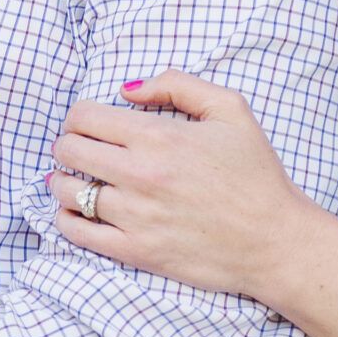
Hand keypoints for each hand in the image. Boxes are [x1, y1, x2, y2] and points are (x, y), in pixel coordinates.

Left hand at [46, 72, 329, 300]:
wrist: (275, 240)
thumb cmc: (256, 173)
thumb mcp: (230, 109)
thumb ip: (177, 85)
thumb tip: (127, 89)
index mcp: (159, 137)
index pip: (85, 116)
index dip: (78, 114)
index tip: (86, 121)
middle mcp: (141, 175)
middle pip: (70, 150)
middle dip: (67, 143)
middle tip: (77, 147)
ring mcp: (136, 217)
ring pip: (68, 193)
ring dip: (62, 181)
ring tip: (70, 179)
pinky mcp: (137, 252)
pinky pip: (79, 235)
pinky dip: (67, 220)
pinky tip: (74, 212)